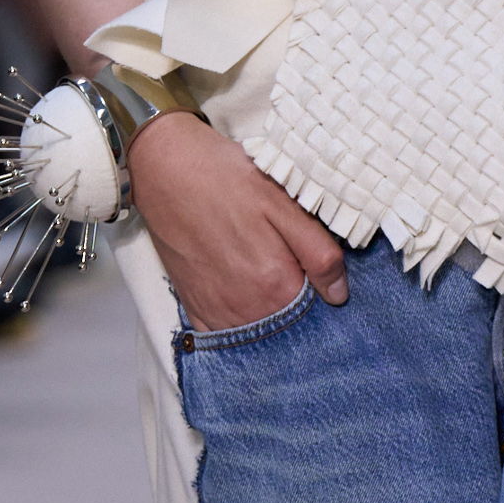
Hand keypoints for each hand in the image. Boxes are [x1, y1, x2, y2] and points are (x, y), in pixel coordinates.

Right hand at [126, 112, 348, 327]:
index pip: (319, 312)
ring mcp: (220, 316)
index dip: (322, 292)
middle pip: (290, 326)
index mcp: (277, 285)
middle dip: (296, 304)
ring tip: (257, 269)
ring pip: (261, 332)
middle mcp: (248, 311)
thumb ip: (318, 251)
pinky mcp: (198, 312)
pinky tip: (238, 288)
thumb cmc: (224, 178)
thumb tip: (340, 294)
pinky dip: (239, 318)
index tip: (313, 270)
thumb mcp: (283, 202)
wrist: (163, 168)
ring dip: (268, 313)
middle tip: (281, 261)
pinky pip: (229, 334)